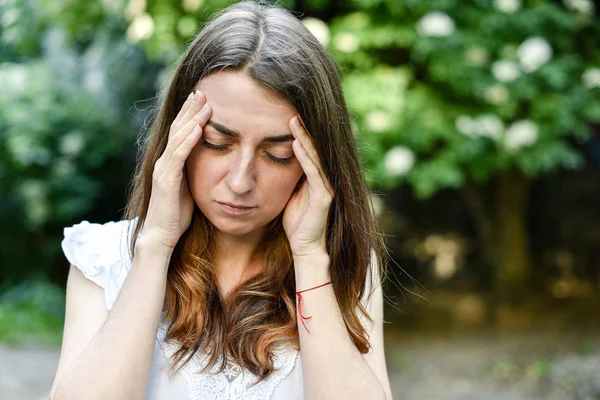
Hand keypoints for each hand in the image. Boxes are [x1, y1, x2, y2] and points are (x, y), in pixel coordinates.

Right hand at [142, 90, 211, 249]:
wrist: (162, 235)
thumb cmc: (177, 213)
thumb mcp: (189, 186)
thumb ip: (194, 171)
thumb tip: (210, 160)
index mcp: (171, 161)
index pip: (181, 132)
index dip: (191, 114)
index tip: (203, 98)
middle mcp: (164, 161)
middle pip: (178, 128)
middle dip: (190, 109)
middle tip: (202, 90)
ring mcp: (163, 169)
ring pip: (178, 138)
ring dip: (191, 119)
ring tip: (204, 103)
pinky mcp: (166, 180)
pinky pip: (178, 156)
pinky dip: (188, 140)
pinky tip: (198, 128)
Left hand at [283, 115, 334, 258]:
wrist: (306, 247)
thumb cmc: (296, 223)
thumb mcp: (289, 195)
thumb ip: (288, 179)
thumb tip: (273, 162)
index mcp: (315, 178)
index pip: (307, 151)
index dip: (300, 134)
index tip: (287, 116)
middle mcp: (323, 179)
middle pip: (313, 149)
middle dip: (302, 130)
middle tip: (291, 110)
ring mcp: (325, 187)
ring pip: (314, 157)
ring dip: (303, 138)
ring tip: (293, 120)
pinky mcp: (323, 197)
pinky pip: (312, 173)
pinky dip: (304, 157)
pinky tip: (296, 144)